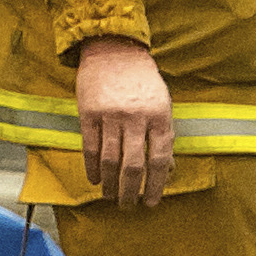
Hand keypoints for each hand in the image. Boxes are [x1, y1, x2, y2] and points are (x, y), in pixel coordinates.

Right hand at [73, 39, 176, 209]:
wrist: (114, 49)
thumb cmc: (143, 80)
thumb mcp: (162, 102)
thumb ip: (164, 134)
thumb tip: (166, 170)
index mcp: (159, 115)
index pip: (160, 159)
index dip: (156, 185)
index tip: (151, 202)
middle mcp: (136, 117)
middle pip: (134, 165)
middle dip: (131, 191)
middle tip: (128, 206)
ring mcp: (111, 114)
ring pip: (110, 160)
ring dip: (110, 184)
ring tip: (110, 197)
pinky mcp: (89, 112)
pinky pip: (90, 147)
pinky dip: (92, 167)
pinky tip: (94, 179)